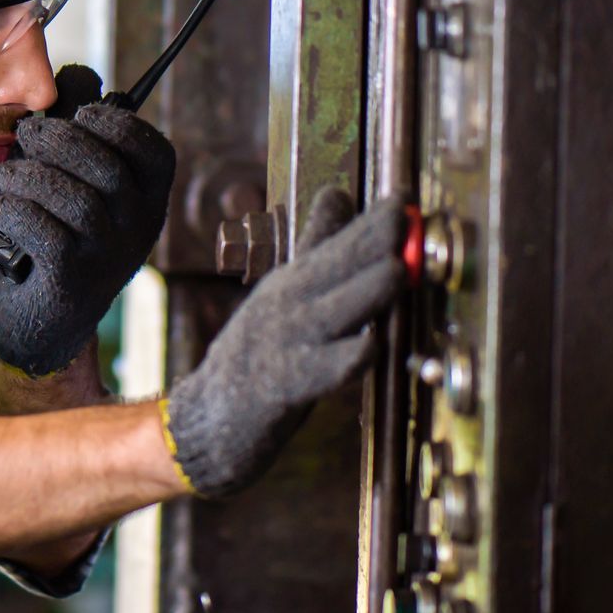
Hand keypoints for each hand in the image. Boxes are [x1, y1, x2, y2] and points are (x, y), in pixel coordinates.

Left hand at [0, 65, 176, 374]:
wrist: (43, 322)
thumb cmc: (58, 234)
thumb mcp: (77, 182)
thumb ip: (80, 130)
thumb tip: (79, 74)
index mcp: (148, 198)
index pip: (154, 150)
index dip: (115, 122)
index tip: (79, 114)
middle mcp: (139, 228)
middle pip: (106, 167)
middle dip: (58, 140)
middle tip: (25, 136)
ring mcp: (110, 257)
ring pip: (74, 198)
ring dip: (29, 176)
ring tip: (8, 176)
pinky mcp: (73, 281)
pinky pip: (44, 232)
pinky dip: (14, 211)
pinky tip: (2, 209)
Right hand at [162, 187, 407, 497]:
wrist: (208, 418)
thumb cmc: (257, 353)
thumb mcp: (283, 291)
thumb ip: (317, 246)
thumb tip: (337, 194)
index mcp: (292, 283)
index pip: (335, 242)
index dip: (370, 220)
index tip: (403, 195)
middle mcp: (286, 306)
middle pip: (332, 268)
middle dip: (370, 240)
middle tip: (402, 216)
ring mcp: (283, 346)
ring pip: (330, 314)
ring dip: (363, 292)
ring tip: (396, 271)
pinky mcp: (281, 389)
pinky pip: (317, 373)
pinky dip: (343, 361)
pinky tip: (368, 349)